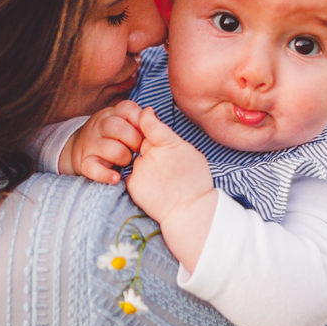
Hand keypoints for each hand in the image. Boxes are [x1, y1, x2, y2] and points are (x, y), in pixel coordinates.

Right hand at [60, 100, 143, 184]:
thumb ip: (140, 119)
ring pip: (109, 148)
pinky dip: (105, 174)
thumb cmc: (112, 136)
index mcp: (111, 113)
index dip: (140, 122)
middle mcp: (99, 126)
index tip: (144, 132)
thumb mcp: (123, 121)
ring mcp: (91, 144)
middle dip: (134, 140)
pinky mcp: (85, 163)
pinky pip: (93, 168)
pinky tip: (116, 177)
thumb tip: (151, 114)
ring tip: (126, 161)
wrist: (80, 149)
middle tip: (138, 148)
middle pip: (117, 127)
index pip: (127, 109)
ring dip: (124, 158)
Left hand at [126, 107, 217, 271]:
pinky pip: (133, 173)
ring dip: (145, 163)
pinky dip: (140, 177)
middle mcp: (150, 155)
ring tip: (162, 178)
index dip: (146, 116)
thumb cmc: (195, 182)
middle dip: (149, 146)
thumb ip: (172, 138)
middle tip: (165, 161)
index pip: (148, 122)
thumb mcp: (191, 153)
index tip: (146, 114)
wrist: (188, 212)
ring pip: (138, 158)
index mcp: (168, 144)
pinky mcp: (132, 183)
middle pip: (142, 140)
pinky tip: (154, 186)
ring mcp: (139, 170)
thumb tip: (158, 126)